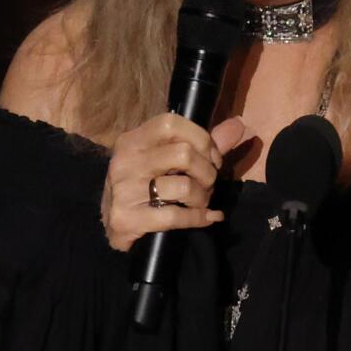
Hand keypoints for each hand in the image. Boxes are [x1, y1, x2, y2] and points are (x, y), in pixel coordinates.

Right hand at [99, 114, 255, 252]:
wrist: (112, 227)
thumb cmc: (145, 187)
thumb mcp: (167, 161)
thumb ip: (203, 144)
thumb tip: (238, 125)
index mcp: (132, 141)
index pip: (171, 123)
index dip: (200, 138)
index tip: (213, 158)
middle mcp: (124, 162)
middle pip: (183, 154)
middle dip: (207, 172)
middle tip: (208, 184)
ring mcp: (124, 191)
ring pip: (184, 186)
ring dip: (203, 198)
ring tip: (201, 202)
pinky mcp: (127, 219)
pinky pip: (175, 216)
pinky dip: (198, 218)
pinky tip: (206, 218)